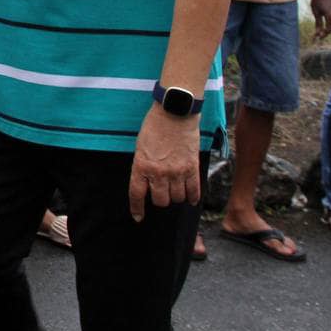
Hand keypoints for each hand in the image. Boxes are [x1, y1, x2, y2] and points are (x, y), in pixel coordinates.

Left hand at [127, 104, 200, 221]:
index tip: (138, 217)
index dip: (137, 209)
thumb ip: (143, 165)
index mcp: (141, 165)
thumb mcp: (141, 146)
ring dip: (176, 197)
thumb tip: (147, 182)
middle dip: (160, 199)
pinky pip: (194, 191)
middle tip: (161, 192)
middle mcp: (159, 172)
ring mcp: (177, 171)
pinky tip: (190, 198)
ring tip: (175, 189)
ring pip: (177, 198)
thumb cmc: (154, 127)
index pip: (137, 194)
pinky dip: (192, 197)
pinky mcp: (192, 167)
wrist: (174, 113)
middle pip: (160, 201)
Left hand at [310, 0, 330, 38]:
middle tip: (318, 37)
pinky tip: (325, 27)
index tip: (317, 38)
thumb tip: (318, 33)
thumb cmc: (317, 1)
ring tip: (320, 33)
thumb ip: (318, 23)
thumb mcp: (316, 13)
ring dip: (328, 29)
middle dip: (326, 33)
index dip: (323, 34)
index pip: (329, 29)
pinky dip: (330, 24)